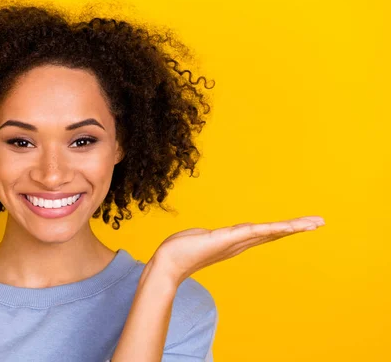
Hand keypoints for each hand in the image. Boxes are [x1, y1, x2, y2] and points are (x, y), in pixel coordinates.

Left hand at [151, 216, 325, 286]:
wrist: (166, 264)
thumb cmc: (180, 251)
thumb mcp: (200, 239)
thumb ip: (211, 237)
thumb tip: (211, 236)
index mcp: (235, 241)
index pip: (264, 233)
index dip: (284, 229)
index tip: (302, 224)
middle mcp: (238, 243)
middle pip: (273, 233)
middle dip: (297, 227)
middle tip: (320, 222)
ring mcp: (234, 242)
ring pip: (268, 232)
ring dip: (291, 227)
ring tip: (312, 223)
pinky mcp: (226, 239)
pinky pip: (252, 232)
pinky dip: (270, 229)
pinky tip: (286, 226)